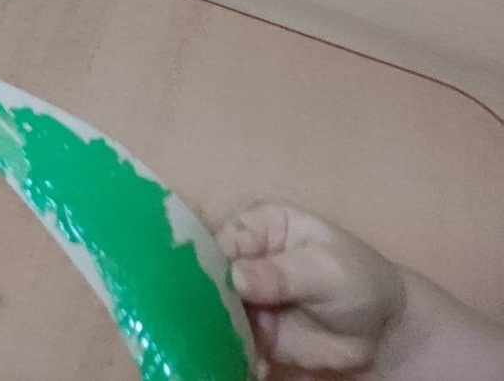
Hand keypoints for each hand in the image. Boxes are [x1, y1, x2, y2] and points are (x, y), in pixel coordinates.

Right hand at [216, 202, 407, 376]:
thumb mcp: (328, 270)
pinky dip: (228, 352)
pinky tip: (240, 363)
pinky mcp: (249, 329)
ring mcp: (243, 295)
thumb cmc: (359, 282)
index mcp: (258, 224)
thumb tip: (237, 278)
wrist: (384, 332)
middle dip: (203, 299)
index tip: (207, 288)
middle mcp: (242, 256)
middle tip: (206, 323)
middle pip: (207, 275)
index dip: (208, 262)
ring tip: (218, 347)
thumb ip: (283, 273)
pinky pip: (228, 339)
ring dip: (212, 329)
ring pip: (212, 309)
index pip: (220, 238)